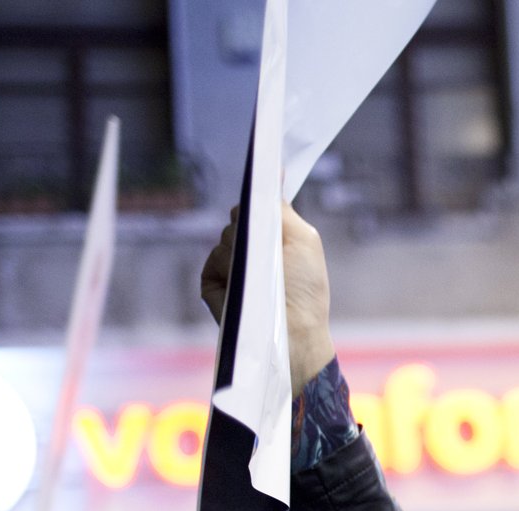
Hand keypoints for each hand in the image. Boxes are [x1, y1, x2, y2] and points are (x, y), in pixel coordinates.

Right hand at [200, 202, 336, 388]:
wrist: (292, 330)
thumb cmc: (305, 288)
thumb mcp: (303, 239)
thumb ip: (282, 208)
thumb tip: (273, 171)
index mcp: (273, 237)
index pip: (255, 206)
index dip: (256, 203)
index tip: (258, 198)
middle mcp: (251, 249)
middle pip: (237, 217)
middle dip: (252, 229)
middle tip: (270, 252)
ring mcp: (231, 266)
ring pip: (224, 237)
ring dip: (242, 251)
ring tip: (261, 277)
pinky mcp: (215, 283)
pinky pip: (213, 261)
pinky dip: (226, 268)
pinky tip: (243, 285)